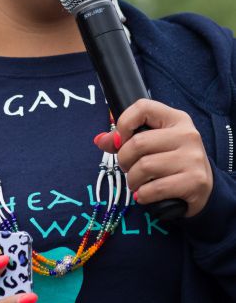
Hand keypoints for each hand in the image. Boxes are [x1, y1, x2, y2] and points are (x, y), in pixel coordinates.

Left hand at [94, 99, 212, 217]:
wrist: (203, 189)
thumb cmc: (172, 161)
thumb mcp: (153, 143)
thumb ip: (125, 139)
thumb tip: (100, 140)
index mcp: (176, 119)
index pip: (142, 107)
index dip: (123, 124)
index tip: (121, 141)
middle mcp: (187, 135)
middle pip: (138, 143)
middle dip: (124, 159)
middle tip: (127, 168)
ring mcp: (192, 158)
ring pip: (144, 167)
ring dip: (132, 180)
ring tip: (136, 183)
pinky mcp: (194, 181)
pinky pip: (154, 188)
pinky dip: (142, 194)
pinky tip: (144, 194)